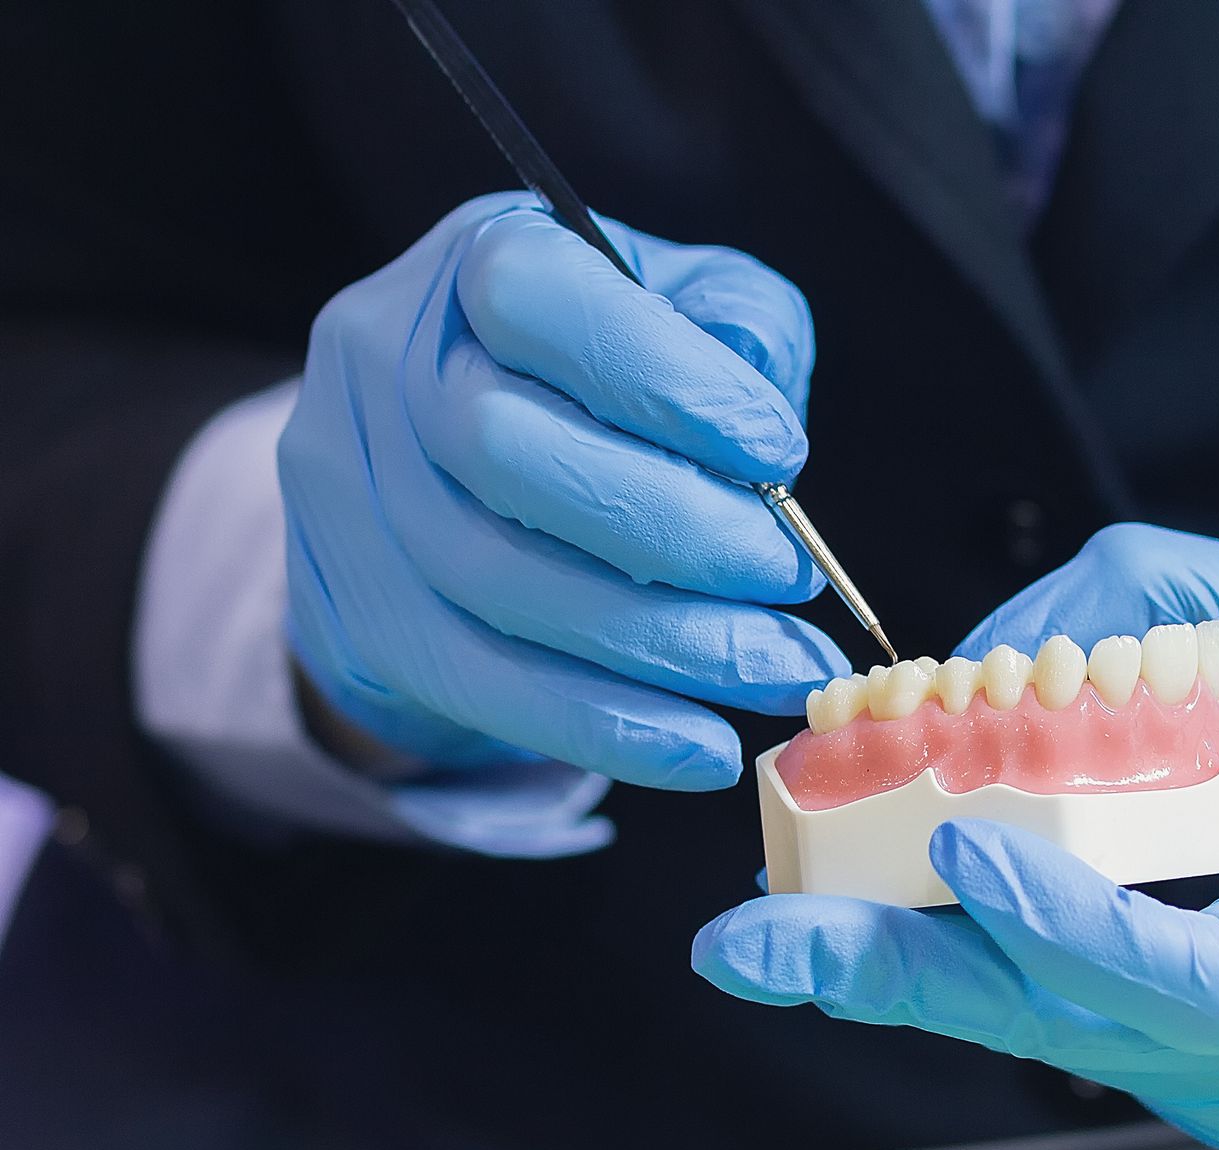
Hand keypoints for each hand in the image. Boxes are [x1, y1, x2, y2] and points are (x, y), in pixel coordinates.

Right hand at [279, 193, 845, 789]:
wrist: (454, 467)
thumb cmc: (603, 373)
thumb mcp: (682, 307)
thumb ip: (736, 328)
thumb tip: (762, 404)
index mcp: (478, 262)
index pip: (545, 303)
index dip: (668, 383)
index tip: (779, 455)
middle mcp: (387, 363)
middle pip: (510, 455)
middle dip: (676, 530)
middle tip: (791, 579)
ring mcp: (355, 493)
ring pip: (502, 584)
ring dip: (663, 645)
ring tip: (780, 670)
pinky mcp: (363, 611)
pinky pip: (485, 686)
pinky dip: (607, 727)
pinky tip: (703, 746)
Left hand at [693, 524, 1218, 1149]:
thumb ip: (1131, 607)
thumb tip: (962, 665)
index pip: (1206, 977)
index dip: (1070, 928)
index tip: (960, 847)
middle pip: (1088, 1032)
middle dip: (904, 978)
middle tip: (757, 940)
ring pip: (1076, 1044)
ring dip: (933, 977)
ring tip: (794, 923)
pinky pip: (1105, 1046)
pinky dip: (1008, 984)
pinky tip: (914, 933)